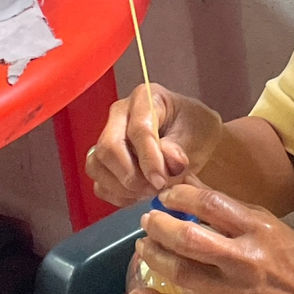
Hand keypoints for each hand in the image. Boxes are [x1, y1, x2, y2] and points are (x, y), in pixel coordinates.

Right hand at [86, 86, 223, 205]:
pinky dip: (118, 195)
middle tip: (155, 188)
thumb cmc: (195, 131)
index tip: (161, 180)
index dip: (148, 159)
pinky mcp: (104, 161)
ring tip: (149, 192)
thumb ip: (179, 147)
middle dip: (131, 175)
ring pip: (97, 165)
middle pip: (108, 147)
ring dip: (122, 187)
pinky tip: (139, 196)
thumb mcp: (194, 133)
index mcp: (145, 98)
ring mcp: (108, 137)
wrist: (196, 143)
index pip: (137, 129)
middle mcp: (120, 115)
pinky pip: (99, 183)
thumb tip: (169, 162)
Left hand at [129, 180, 293, 293]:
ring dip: (154, 256)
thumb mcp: (263, 221)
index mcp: (257, 229)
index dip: (182, 196)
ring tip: (144, 245)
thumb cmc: (287, 255)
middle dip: (160, 226)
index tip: (166, 195)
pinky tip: (138, 293)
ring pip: (181, 272)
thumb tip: (185, 181)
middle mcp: (243, 259)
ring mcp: (231, 291)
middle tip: (148, 220)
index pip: (212, 205)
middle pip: (190, 240)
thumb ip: (223, 206)